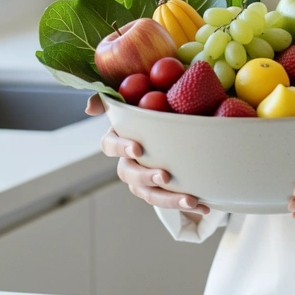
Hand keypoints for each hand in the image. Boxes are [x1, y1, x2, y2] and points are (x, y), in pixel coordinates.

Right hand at [84, 94, 209, 217]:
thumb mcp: (137, 89)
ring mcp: (145, 178)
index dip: (121, 148)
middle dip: (146, 177)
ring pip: (150, 194)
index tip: (138, 148)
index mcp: (120, 138)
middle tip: (165, 175)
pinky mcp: (164, 188)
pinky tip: (204, 205)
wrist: (183, 112)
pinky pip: (171, 201)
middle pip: (129, 174)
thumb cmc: (156, 99)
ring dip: (169, 199)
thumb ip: (112, 95)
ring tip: (190, 199)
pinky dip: (187, 204)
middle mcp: (129, 161)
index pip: (110, 145)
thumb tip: (89, 108)